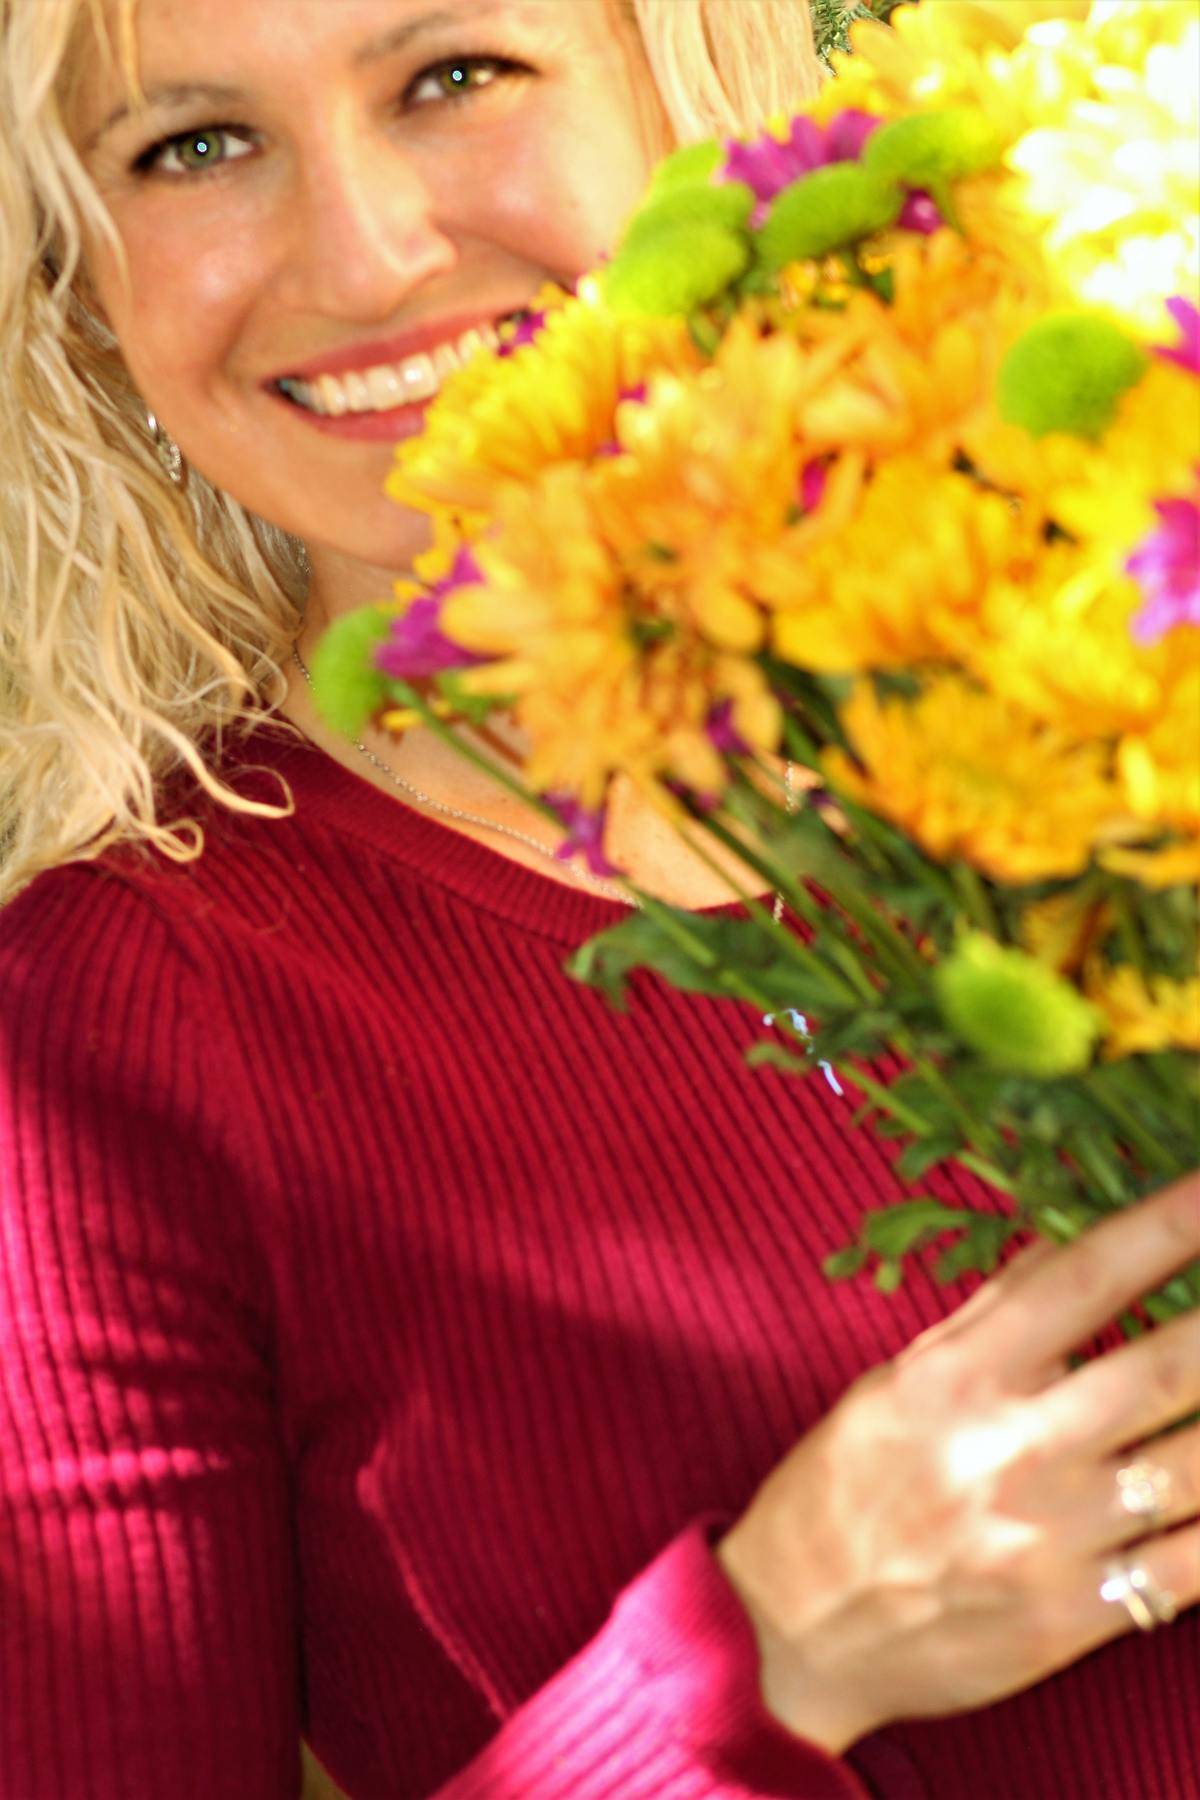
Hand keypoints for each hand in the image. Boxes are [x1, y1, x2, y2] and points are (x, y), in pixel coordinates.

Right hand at [715, 1176, 1199, 1753]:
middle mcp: (1015, 1450)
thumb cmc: (842, 1489)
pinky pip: (1192, 1564)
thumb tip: (1063, 1246)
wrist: (799, 1630)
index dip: (1164, 1227)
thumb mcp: (894, 1382)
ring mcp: (1055, 1538)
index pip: (1083, 1280)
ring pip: (1199, 1466)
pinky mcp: (1078, 1616)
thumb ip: (986, 1318)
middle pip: (1167, 1368)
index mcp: (959, 1379)